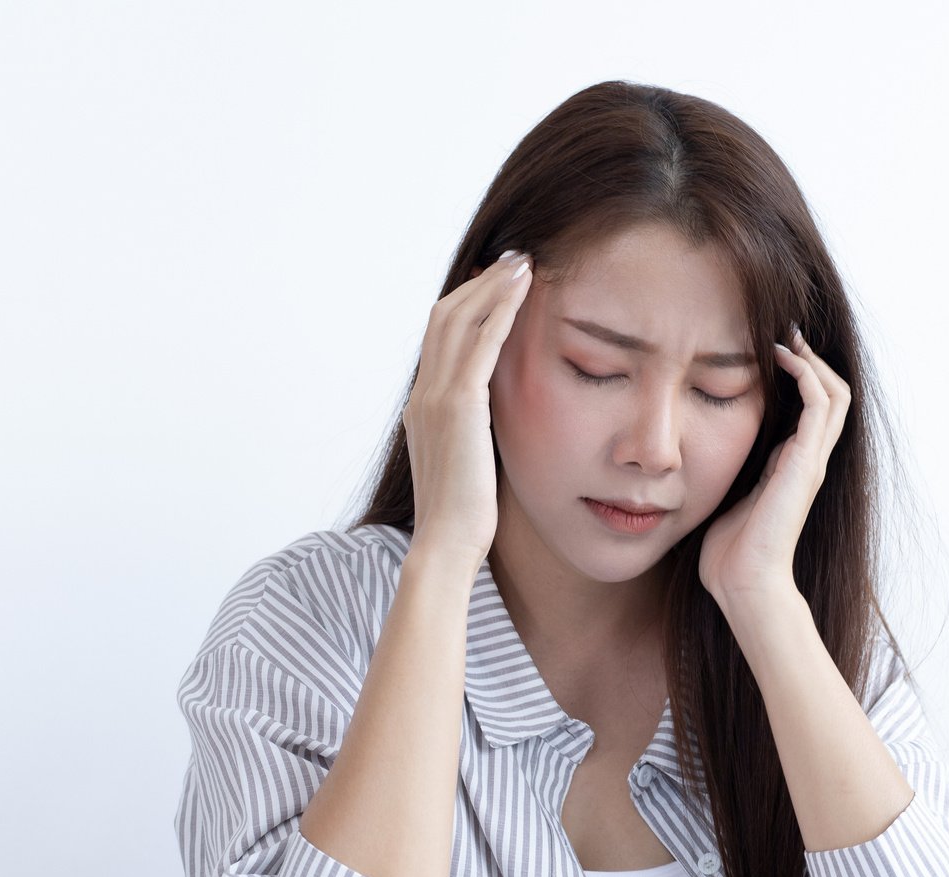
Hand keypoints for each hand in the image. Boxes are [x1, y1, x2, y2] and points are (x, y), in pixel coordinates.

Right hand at [402, 249, 533, 568]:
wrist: (448, 543)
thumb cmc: (465, 519)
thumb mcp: (467, 465)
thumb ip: (475, 437)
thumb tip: (496, 427)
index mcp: (423, 407)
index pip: (441, 340)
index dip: (467, 307)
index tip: (495, 286)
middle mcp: (424, 395)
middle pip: (446, 318)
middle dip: (480, 284)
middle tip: (513, 260)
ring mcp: (437, 398)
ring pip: (461, 321)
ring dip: (493, 286)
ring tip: (524, 262)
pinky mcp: (460, 406)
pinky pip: (482, 344)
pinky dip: (501, 310)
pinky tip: (525, 289)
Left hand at [698, 326, 851, 608]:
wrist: (746, 584)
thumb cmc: (730, 554)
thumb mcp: (728, 499)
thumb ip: (730, 476)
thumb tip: (703, 456)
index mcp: (792, 468)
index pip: (812, 411)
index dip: (799, 378)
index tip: (772, 352)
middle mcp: (809, 461)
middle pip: (832, 396)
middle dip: (812, 361)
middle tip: (786, 336)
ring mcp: (811, 462)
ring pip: (834, 394)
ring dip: (812, 361)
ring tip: (787, 340)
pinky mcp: (806, 463)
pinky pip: (819, 405)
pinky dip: (806, 375)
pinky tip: (782, 359)